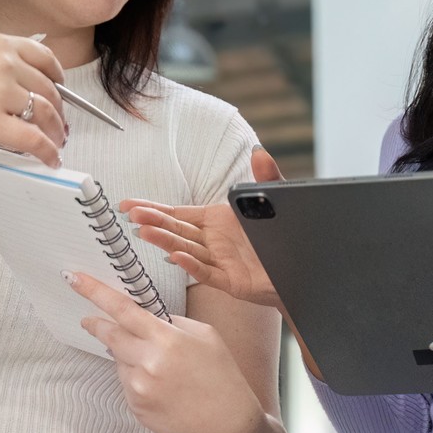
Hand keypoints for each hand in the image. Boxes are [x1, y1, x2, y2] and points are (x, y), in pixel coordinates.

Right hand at [0, 30, 67, 166]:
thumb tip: (5, 65)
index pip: (44, 57)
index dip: (57, 76)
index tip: (59, 88)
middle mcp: (3, 64)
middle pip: (48, 89)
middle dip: (58, 110)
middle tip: (58, 123)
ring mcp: (0, 93)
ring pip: (46, 114)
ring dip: (56, 132)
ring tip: (55, 143)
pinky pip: (33, 140)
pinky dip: (48, 152)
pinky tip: (50, 159)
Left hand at [67, 271, 267, 432]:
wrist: (227, 426)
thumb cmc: (221, 377)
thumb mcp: (206, 336)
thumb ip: (173, 323)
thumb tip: (147, 318)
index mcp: (167, 338)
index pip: (123, 310)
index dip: (95, 292)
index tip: (74, 279)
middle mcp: (148, 362)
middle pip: (110, 335)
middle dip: (97, 325)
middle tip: (89, 321)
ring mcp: (139, 387)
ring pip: (119, 361)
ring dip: (129, 357)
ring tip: (161, 369)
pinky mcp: (136, 408)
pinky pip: (127, 384)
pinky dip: (137, 380)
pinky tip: (162, 388)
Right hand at [120, 147, 283, 307]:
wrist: (303, 269)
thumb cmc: (283, 237)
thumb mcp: (275, 201)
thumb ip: (265, 177)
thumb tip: (258, 151)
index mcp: (216, 220)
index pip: (177, 214)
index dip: (153, 209)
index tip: (128, 205)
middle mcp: (213, 240)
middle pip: (177, 230)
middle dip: (153, 222)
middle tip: (132, 216)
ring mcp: (219, 261)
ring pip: (187, 250)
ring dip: (166, 242)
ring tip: (145, 233)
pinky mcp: (231, 281)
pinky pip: (208, 272)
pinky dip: (193, 265)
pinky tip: (177, 257)